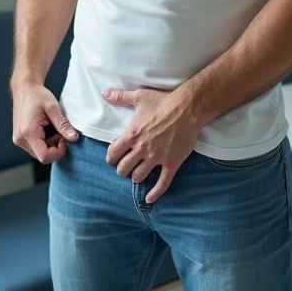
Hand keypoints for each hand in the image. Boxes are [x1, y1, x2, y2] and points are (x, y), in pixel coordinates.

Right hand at [11, 83, 78, 163]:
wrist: (24, 87)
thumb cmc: (36, 95)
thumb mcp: (53, 108)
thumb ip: (63, 125)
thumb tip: (74, 138)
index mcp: (28, 132)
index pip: (44, 156)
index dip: (58, 152)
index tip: (64, 140)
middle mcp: (20, 139)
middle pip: (42, 156)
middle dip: (55, 147)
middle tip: (59, 131)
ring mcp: (18, 139)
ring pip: (39, 153)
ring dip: (49, 144)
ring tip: (51, 127)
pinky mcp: (19, 137)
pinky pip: (35, 147)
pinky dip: (44, 141)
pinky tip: (45, 128)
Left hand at [103, 86, 201, 203]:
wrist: (187, 108)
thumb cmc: (163, 101)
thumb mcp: (139, 97)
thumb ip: (120, 96)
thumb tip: (104, 93)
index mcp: (132, 135)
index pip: (113, 152)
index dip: (110, 157)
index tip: (111, 159)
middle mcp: (142, 149)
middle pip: (124, 168)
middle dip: (121, 169)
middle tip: (123, 168)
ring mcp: (156, 157)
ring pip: (139, 176)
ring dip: (135, 177)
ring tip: (136, 176)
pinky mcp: (171, 163)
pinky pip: (162, 183)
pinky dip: (155, 193)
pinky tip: (149, 199)